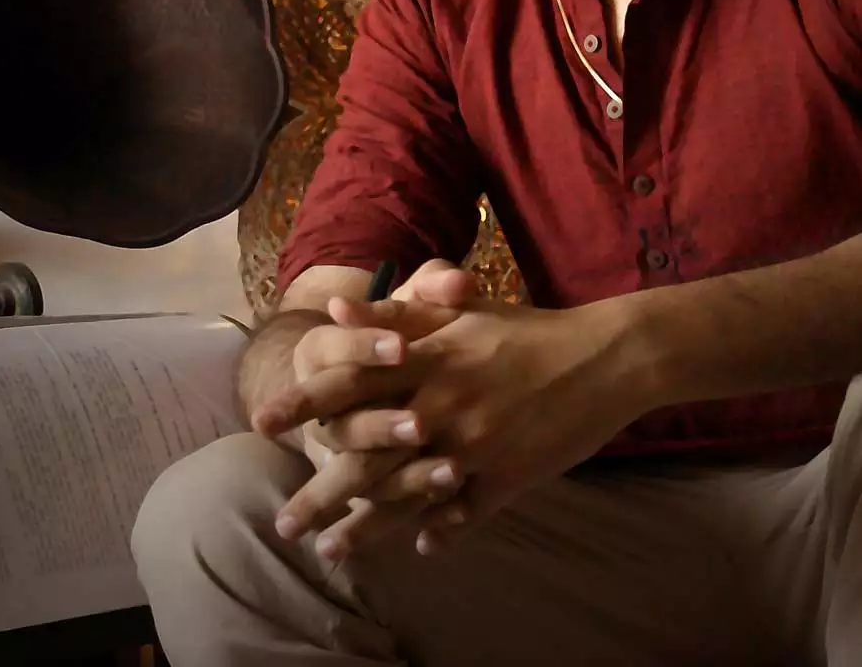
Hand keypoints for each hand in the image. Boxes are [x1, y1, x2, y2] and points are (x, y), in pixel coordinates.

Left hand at [268, 292, 653, 556]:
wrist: (604, 357)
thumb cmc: (527, 329)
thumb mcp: (462, 312)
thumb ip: (396, 312)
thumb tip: (334, 311)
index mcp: (429, 360)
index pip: (352, 381)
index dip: (305, 402)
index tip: (261, 424)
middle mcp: (443, 406)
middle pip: (369, 455)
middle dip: (322, 493)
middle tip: (284, 524)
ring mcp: (475, 448)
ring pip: (408, 496)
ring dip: (367, 529)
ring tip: (332, 553)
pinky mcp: (508, 478)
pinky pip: (464, 514)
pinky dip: (439, 531)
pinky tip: (418, 548)